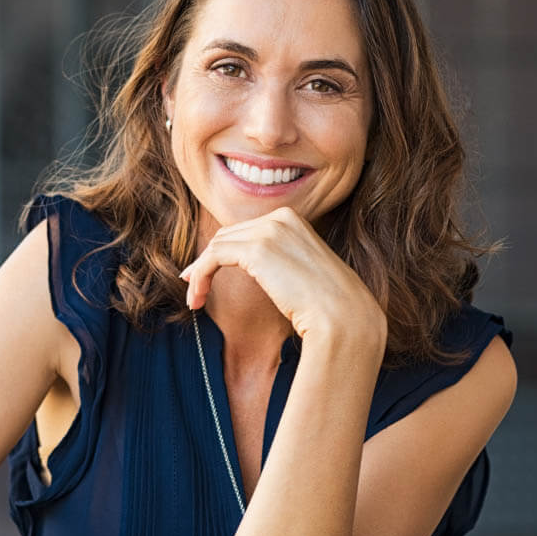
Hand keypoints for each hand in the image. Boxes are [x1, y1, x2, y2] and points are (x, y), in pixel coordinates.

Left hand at [180, 206, 386, 344]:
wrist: (343, 318)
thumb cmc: (328, 305)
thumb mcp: (303, 272)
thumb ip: (280, 262)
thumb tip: (257, 269)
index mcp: (293, 219)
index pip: (245, 231)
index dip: (221, 252)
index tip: (205, 275)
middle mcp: (281, 218)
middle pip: (228, 235)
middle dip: (206, 261)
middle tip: (193, 287)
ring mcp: (269, 230)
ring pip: (216, 246)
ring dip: (199, 273)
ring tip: (194, 300)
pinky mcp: (257, 249)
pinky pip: (213, 258)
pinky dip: (200, 276)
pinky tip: (197, 298)